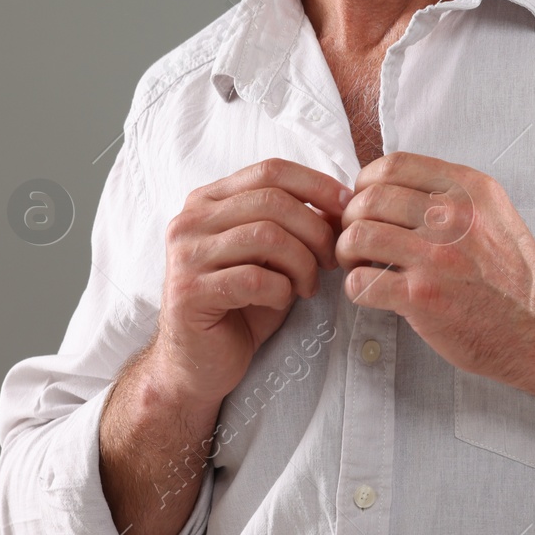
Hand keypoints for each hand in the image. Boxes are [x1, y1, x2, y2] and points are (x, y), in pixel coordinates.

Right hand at [151, 158, 348, 406]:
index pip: (271, 170)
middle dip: (316, 230)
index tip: (349, 209)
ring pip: (266, 236)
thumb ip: (298, 225)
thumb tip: (344, 203)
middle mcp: (190, 220)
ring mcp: (184, 255)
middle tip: (333, 260)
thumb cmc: (243, 305)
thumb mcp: (275, 256)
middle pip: (272, 201)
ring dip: (302, 263)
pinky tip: (282, 302)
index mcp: (209, 200)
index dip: (318, 185)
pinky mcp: (188, 292)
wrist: (199, 365)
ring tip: (308, 286)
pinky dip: (281, 290)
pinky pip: (254, 279)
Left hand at [335, 152, 534, 392]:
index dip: (367, 182)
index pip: (394, 164)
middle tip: (357, 237)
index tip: (365, 201)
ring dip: (348, 251)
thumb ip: (451, 193)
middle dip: (351, 218)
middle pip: (369, 198)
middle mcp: (452, 216)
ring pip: (358, 235)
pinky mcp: (422, 297)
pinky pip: (361, 282)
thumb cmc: (513, 273)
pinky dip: (356, 286)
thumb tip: (392, 186)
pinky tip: (372, 291)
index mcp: (468, 188)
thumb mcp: (494, 211)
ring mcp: (436, 257)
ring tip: (359, 263)